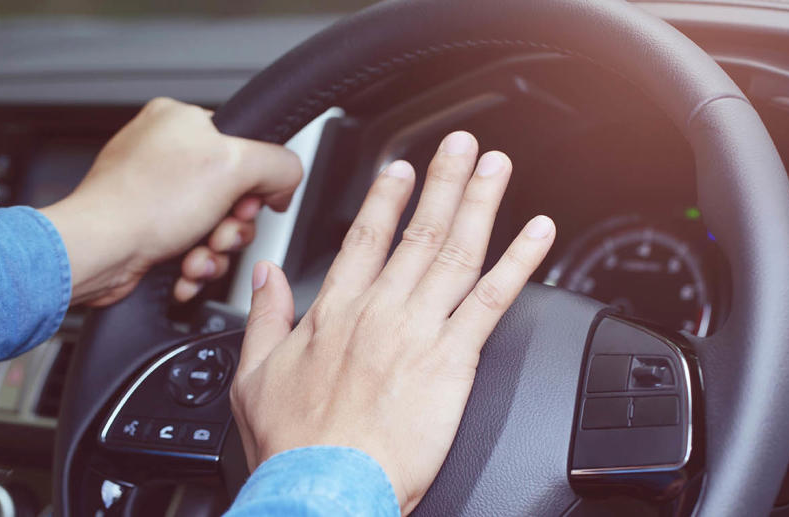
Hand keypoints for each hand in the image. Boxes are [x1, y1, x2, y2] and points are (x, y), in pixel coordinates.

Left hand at [39, 97, 302, 305]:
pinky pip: (193, 247)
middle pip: (236, 195)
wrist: (97, 254)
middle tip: (219, 231)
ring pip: (217, 227)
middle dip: (233, 226)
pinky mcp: (148, 227)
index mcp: (181, 120)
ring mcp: (155, 192)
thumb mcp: (236, 166)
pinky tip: (183, 266)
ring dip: (216, 251)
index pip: (248, 148)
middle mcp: (166, 153)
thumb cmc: (142, 204)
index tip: (248, 201)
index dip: (255, 183)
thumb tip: (288, 180)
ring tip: (196, 254)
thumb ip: (281, 164)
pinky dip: (194, 263)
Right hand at [229, 131, 555, 513]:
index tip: (401, 170)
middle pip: (418, 232)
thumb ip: (263, 318)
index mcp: (334, 312)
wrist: (322, 492)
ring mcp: (418, 330)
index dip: (387, 199)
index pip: (365, 239)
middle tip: (460, 146)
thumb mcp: (251, 377)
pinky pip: (491, 299)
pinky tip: (537, 234)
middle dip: (442, 182)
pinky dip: (519, 262)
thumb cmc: (293, 446)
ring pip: (455, 251)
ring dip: (479, 203)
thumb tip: (264, 277)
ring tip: (496, 167)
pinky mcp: (452, 360)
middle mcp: (379, 310)